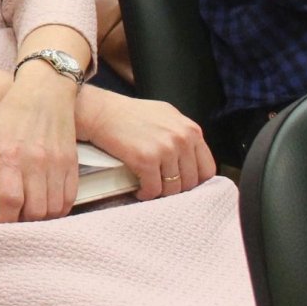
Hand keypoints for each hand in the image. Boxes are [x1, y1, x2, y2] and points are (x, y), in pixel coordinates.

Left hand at [0, 65, 79, 222]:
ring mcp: (58, 164)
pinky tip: (46, 206)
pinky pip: (69, 199)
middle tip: (13, 219)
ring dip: (41, 219)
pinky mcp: (73, 164)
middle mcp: (37, 162)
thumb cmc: (12, 112)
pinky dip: (59, 209)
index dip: (4, 219)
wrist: (46, 90)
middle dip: (22, 222)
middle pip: (34, 210)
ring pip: (53, 209)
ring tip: (28, 214)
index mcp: (12, 155)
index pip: (10, 200)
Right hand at [77, 88, 214, 199]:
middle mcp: (182, 139)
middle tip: (163, 188)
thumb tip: (191, 158)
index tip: (183, 184)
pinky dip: (146, 194)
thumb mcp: (165, 116)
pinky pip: (154, 189)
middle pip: (191, 181)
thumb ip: (181, 135)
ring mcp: (165, 149)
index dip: (195, 180)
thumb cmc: (128, 113)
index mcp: (190, 129)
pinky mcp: (146, 159)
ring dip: (161, 193)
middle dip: (176, 188)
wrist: (100, 111)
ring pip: (173, 188)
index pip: (207, 168)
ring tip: (150, 189)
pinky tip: (140, 191)